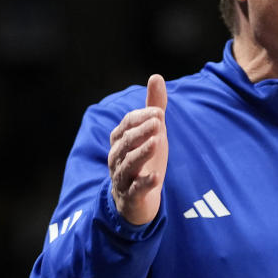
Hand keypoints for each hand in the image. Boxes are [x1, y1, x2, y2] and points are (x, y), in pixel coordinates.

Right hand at [108, 74, 167, 225]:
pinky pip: (136, 189)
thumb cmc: (144, 160)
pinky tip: (156, 177)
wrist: (136, 201)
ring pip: (129, 164)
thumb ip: (154, 107)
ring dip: (142, 153)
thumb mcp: (152, 132)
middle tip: (160, 123)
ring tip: (157, 143)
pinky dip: (145, 183)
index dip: (142, 118)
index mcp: (120, 140)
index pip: (127, 124)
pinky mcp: (131, 197)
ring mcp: (122, 178)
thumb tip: (156, 76)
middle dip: (141, 132)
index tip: (159, 112)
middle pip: (126, 142)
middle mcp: (117, 158)